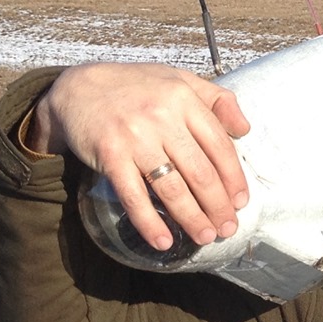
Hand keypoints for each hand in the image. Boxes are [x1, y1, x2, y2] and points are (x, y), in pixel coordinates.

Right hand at [30, 62, 250, 251]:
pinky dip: (149, 222)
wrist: (77, 87)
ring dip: (192, 218)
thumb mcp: (179, 80)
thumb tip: (245, 130)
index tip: (240, 202)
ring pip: (172, 187)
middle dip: (218, 206)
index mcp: (183, 98)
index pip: (219, 145)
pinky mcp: (109, 155)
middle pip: (200, 171)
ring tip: (205, 237)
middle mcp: (161, 117)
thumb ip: (216, 99)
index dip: (234, 178)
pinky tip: (163, 241)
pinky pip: (133, 195)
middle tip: (227, 228)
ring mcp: (134, 137)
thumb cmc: (134, 87)